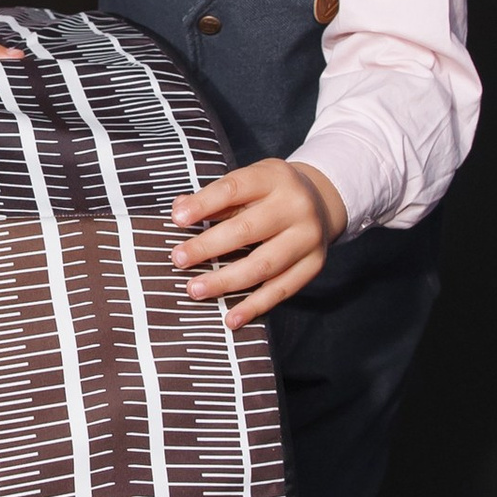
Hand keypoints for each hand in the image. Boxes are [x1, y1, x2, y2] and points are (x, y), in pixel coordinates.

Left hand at [170, 156, 345, 329]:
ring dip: (225, 281)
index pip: (234, 189)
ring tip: (195, 289)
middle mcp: (295, 206)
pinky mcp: (313, 265)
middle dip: (208, 247)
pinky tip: (231, 318)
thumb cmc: (270, 193)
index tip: (177, 220)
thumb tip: (179, 210)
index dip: (204, 204)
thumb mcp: (248, 183)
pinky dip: (254, 306)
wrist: (320, 202)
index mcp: (274, 178)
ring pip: (262, 265)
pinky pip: (280, 290)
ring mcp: (307, 238)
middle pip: (247, 230)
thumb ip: (214, 197)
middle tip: (179, 259)